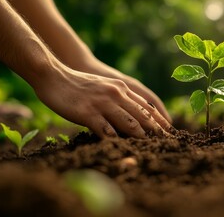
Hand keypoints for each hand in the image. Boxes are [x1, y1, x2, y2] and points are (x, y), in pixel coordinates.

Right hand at [33, 68, 171, 138]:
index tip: (170, 129)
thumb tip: (132, 115)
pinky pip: (105, 129)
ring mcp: (102, 103)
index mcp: (121, 88)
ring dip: (141, 135)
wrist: (53, 75)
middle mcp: (116, 94)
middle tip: (168, 141)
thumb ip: (119, 98)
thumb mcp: (105, 87)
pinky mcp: (88, 112)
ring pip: (128, 121)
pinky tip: (122, 147)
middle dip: (156, 129)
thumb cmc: (78, 84)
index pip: (147, 105)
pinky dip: (115, 139)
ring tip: (151, 146)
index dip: (160, 118)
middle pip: (142, 114)